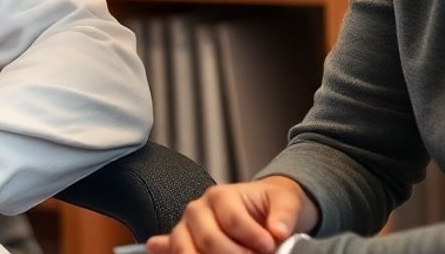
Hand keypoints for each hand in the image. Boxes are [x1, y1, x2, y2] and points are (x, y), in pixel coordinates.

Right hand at [146, 176, 317, 253]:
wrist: (263, 208)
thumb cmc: (271, 205)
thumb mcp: (286, 203)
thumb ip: (283, 214)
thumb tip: (278, 230)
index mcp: (220, 195)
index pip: (232, 220)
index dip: (252, 237)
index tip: (270, 246)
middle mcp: (197, 210)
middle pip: (209, 239)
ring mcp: (186, 228)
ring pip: (186, 250)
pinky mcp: (181, 244)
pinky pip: (171, 252)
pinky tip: (158, 252)